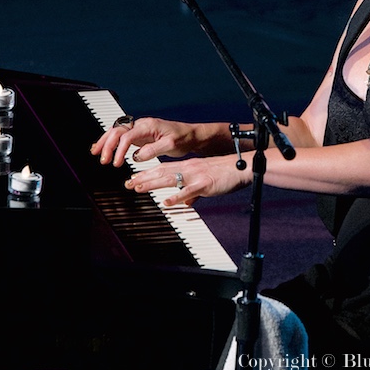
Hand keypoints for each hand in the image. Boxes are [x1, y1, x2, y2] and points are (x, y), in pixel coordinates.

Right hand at [90, 117, 204, 167]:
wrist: (191, 135)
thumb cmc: (183, 138)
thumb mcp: (171, 145)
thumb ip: (154, 150)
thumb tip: (137, 156)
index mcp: (148, 125)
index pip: (127, 136)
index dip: (119, 150)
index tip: (117, 163)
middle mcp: (141, 124)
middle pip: (117, 131)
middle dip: (107, 145)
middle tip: (103, 160)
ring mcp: (139, 129)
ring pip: (117, 132)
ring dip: (106, 142)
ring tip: (96, 153)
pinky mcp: (140, 135)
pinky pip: (121, 136)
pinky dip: (111, 142)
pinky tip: (105, 149)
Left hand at [124, 153, 248, 205]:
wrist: (241, 167)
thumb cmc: (225, 174)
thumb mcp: (205, 181)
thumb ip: (194, 193)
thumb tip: (187, 203)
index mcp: (188, 167)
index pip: (163, 168)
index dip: (147, 173)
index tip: (133, 178)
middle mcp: (188, 169)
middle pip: (161, 172)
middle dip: (143, 178)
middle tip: (127, 183)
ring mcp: (195, 176)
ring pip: (169, 179)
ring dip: (152, 184)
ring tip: (138, 188)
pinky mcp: (204, 184)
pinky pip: (188, 192)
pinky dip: (176, 197)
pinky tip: (166, 202)